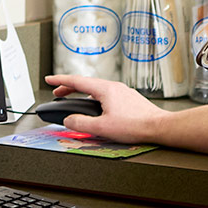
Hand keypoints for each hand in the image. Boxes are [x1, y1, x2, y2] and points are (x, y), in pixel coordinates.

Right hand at [44, 75, 162, 142]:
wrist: (159, 127)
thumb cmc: (135, 126)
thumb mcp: (102, 128)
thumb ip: (81, 124)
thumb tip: (69, 120)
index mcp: (105, 89)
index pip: (77, 81)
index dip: (60, 80)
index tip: (49, 79)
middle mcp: (114, 87)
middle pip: (86, 84)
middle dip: (69, 88)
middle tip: (58, 93)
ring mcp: (122, 92)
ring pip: (96, 89)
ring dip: (82, 94)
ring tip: (75, 102)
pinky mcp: (128, 99)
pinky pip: (106, 94)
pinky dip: (94, 98)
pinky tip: (95, 108)